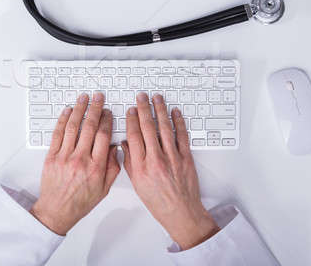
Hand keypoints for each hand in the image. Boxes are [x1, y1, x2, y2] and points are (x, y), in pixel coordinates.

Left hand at [30, 92, 119, 234]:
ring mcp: (64, 157)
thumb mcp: (104, 188)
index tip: (108, 112)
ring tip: (84, 98)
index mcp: (96, 167)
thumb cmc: (81, 201)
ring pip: (73, 127)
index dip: (107, 120)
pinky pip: (57, 134)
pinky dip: (63, 120)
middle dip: (95, 109)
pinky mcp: (51, 157)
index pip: (103, 136)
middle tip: (98, 97)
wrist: (57, 210)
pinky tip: (68, 111)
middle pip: (89, 127)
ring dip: (79, 109)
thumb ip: (113, 167)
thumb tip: (116, 147)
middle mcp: (80, 160)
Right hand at [123, 93, 219, 249]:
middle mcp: (156, 160)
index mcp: (141, 167)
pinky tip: (175, 113)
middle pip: (148, 128)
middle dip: (144, 109)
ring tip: (157, 99)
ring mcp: (172, 158)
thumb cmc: (158, 201)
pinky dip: (178, 122)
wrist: (180, 212)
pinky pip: (182, 136)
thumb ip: (129, 162)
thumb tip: (125, 144)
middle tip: (142, 97)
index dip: (131, 120)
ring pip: (165, 128)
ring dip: (160, 110)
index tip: (130, 110)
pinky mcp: (186, 158)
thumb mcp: (137, 183)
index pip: (134, 136)